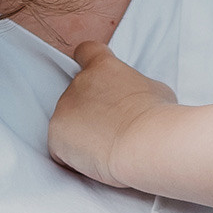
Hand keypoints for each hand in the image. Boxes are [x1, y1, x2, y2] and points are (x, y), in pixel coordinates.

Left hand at [49, 41, 175, 187]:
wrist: (143, 141)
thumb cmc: (156, 116)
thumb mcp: (155, 90)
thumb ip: (135, 87)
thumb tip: (135, 98)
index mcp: (103, 66)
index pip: (86, 52)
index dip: (87, 63)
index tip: (94, 77)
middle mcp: (79, 82)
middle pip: (77, 93)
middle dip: (89, 110)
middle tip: (111, 128)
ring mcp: (64, 107)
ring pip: (68, 121)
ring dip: (81, 133)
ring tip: (106, 147)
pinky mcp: (56, 133)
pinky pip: (60, 146)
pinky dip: (73, 155)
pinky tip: (94, 160)